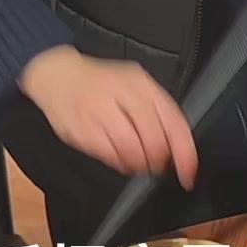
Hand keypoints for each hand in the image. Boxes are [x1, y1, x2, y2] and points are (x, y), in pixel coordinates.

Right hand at [20, 48, 197, 186]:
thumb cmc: (101, 83)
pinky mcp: (80, 127)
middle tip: (158, 166)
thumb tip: (176, 147)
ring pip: (130, 148)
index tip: (188, 172)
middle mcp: (121, 94)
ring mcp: (98, 110)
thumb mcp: (134, 85)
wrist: (57, 75)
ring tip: (139, 164)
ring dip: (139, 164)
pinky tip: (121, 160)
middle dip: (158, 159)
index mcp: (140, 84)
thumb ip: (156, 111)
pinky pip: (107, 153)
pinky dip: (119, 162)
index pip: (172, 120)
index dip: (183, 151)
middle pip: (152, 138)